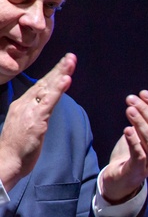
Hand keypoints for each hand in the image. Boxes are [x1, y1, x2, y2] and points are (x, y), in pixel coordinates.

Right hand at [0, 53, 75, 190]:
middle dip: (59, 68)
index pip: (41, 86)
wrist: (7, 160)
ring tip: (71, 62)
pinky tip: (66, 80)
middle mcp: (26, 104)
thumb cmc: (18, 147)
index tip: (65, 64)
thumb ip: (35, 115)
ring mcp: (30, 111)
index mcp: (24, 105)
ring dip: (60, 74)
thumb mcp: (27, 126)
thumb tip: (42, 109)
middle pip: (45, 83)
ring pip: (48, 89)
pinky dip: (58, 90)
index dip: (53, 75)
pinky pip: (49, 102)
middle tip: (72, 56)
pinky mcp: (36, 120)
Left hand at [100, 88, 147, 202]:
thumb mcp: (142, 130)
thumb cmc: (133, 152)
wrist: (121, 179)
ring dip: (140, 123)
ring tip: (129, 110)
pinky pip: (140, 155)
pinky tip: (127, 130)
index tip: (142, 93)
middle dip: (146, 111)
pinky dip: (134, 142)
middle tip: (130, 99)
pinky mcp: (137, 169)